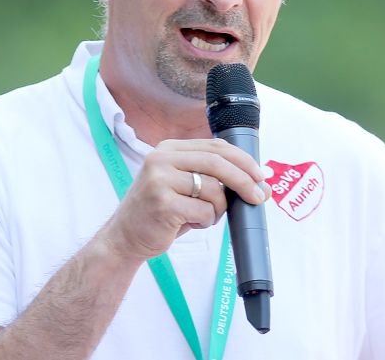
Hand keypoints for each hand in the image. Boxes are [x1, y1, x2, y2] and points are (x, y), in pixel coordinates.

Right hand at [101, 138, 269, 262]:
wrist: (125, 237)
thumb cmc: (161, 212)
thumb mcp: (184, 186)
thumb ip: (214, 178)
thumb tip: (260, 184)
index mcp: (169, 149)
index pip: (216, 147)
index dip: (243, 160)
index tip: (260, 176)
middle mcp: (162, 159)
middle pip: (218, 163)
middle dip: (244, 180)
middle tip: (258, 196)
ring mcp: (159, 180)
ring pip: (213, 190)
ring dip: (218, 209)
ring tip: (204, 216)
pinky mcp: (162, 203)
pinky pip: (204, 211)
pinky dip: (206, 220)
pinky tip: (190, 223)